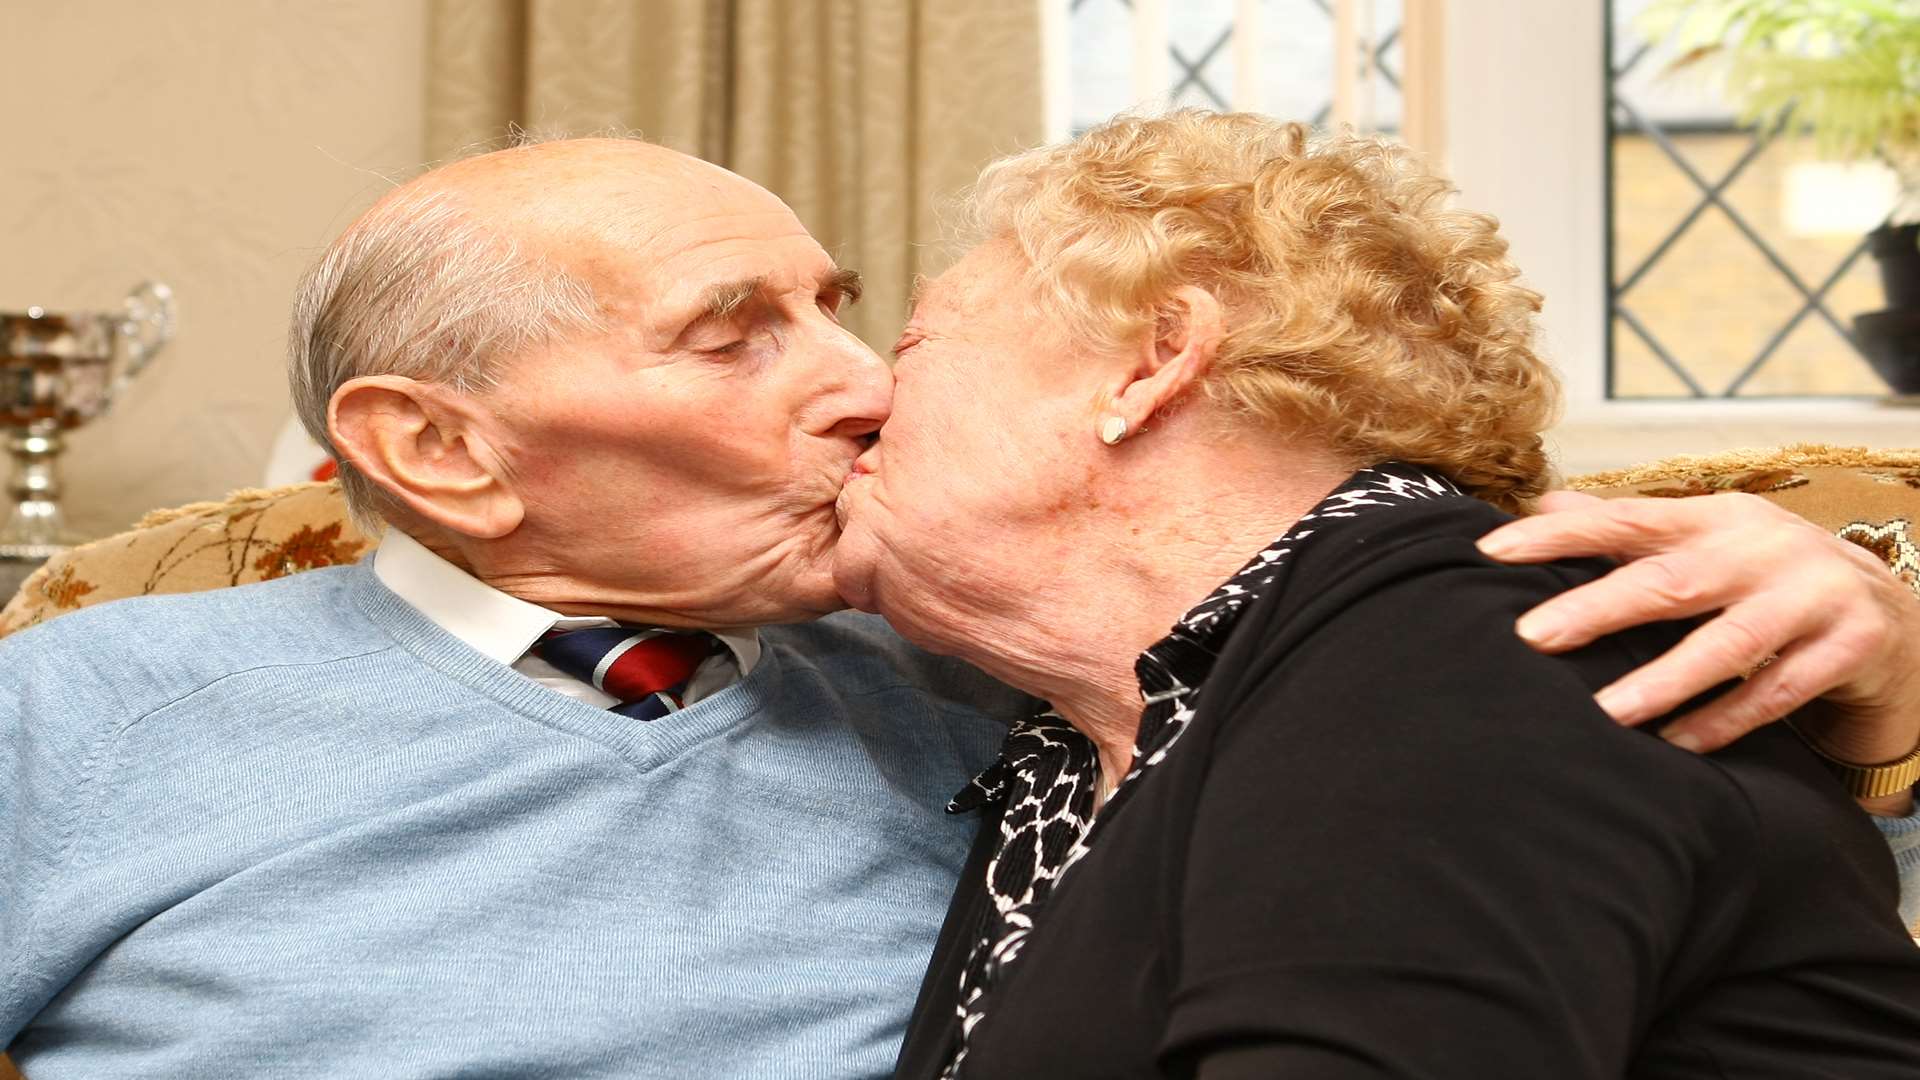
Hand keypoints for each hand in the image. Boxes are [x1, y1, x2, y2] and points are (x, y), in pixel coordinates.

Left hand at [1477, 490, 1919, 813]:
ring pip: (1729, 643)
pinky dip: (1725, 720)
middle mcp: (1762, 549)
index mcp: (1714, 517)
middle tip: (1533, 635)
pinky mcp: (1849, 645)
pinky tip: (1677, 745)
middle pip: (1671, 580)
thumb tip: (1546, 503)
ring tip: (1606, 711)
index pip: (1626, 520)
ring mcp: (1812, 595)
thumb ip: (1629, 526)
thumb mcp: (1706, 538)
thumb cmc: (1767, 574)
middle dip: (1598, 607)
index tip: (1494, 552)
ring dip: (1665, 680)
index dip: (1560, 534)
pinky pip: (1778, 692)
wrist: (1890, 608)